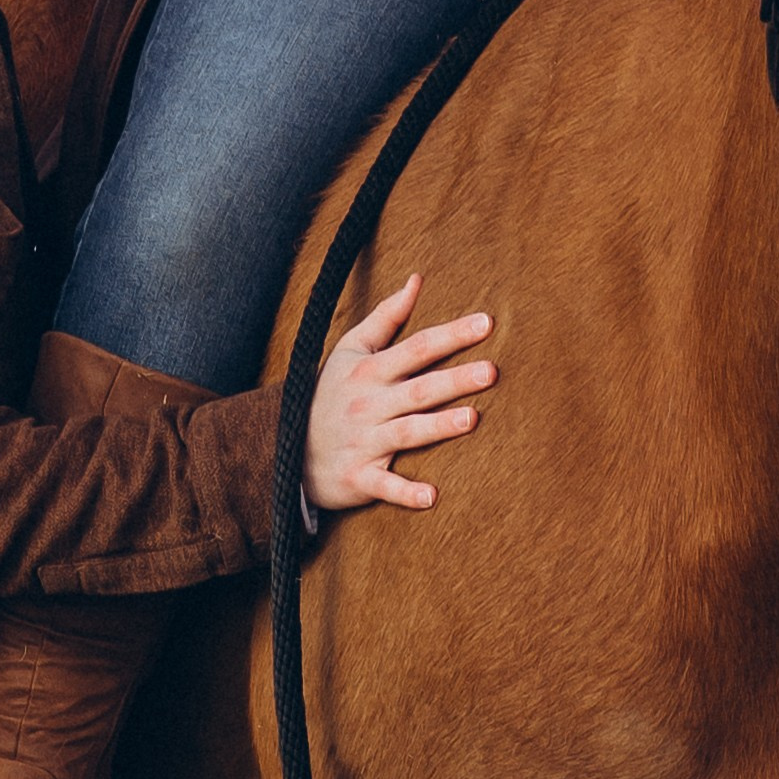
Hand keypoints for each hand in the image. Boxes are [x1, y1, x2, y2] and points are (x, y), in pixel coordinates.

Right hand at [303, 275, 494, 514]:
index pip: (418, 347)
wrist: (286, 447)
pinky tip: (432, 498)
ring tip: (472, 419)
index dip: (452, 335)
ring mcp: (365, 442)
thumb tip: (417, 280)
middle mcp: (371, 404)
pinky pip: (385, 486)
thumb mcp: (350, 350)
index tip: (487, 323)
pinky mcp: (359, 478)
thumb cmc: (329, 394)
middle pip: (419, 389)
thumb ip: (386, 316)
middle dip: (454, 380)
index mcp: (371, 371)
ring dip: (438, 427)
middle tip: (492, 371)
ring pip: (407, 432)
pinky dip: (406, 493)